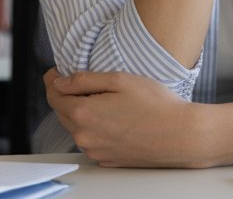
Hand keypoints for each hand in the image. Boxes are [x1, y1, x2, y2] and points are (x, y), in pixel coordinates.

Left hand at [45, 68, 209, 167]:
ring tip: (107, 101)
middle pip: (62, 113)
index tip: (55, 72)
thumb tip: (59, 82)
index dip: (52, 80)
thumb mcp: (119, 80)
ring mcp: (95, 151)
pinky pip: (92, 141)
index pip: (53, 96)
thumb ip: (84, 80)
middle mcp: (84, 136)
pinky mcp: (107, 160)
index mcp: (83, 113)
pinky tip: (116, 119)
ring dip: (83, 113)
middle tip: (85, 83)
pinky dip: (96, 128)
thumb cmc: (155, 105)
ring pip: (77, 128)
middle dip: (67, 96)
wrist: (180, 135)